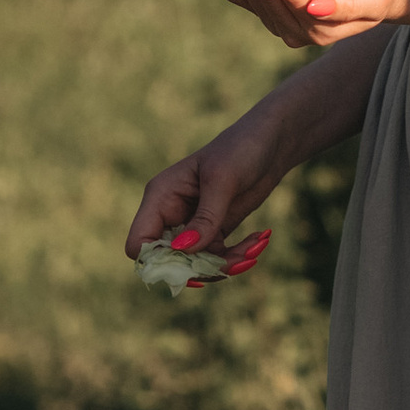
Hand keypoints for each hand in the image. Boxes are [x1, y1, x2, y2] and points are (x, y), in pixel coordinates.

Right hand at [124, 105, 285, 261]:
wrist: (270, 142)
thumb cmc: (240, 149)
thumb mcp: (222, 181)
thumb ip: (205, 218)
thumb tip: (183, 251)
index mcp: (160, 197)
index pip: (139, 243)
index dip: (158, 262)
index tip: (192, 264)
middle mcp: (171, 214)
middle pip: (169, 261)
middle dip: (202, 267)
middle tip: (237, 261)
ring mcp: (192, 224)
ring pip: (197, 264)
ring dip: (226, 264)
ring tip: (256, 247)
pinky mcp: (214, 230)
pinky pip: (217, 257)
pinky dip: (238, 256)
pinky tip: (261, 238)